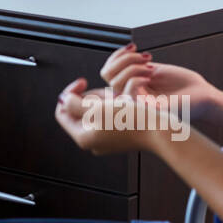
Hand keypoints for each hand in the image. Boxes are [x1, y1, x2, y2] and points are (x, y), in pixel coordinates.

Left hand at [54, 77, 179, 154]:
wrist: (159, 130)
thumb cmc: (131, 120)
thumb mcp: (97, 108)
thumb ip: (74, 104)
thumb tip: (63, 99)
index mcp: (83, 137)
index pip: (63, 113)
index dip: (69, 93)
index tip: (83, 81)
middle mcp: (93, 141)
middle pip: (79, 111)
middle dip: (91, 96)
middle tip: (106, 92)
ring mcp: (106, 138)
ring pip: (95, 110)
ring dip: (104, 98)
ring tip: (118, 97)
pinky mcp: (118, 134)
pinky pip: (109, 114)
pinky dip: (114, 104)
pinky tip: (125, 101)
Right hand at [100, 42, 215, 117]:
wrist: (202, 96)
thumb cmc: (183, 84)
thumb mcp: (153, 68)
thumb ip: (134, 65)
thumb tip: (118, 56)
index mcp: (131, 86)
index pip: (108, 70)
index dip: (116, 55)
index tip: (134, 46)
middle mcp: (130, 95)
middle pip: (106, 74)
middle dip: (123, 58)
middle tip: (145, 57)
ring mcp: (135, 103)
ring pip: (114, 82)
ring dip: (131, 67)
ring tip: (150, 67)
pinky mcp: (144, 109)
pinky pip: (127, 91)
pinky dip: (135, 78)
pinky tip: (151, 76)